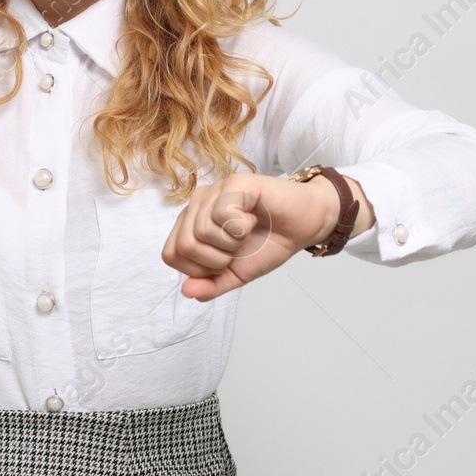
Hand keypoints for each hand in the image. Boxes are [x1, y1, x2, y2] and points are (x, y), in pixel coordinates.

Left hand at [162, 171, 348, 301]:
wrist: (304, 226)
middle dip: (216, 259)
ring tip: (246, 232)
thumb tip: (187, 291)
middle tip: (237, 248)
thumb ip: (211, 285)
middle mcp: (197, 204)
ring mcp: (215, 190)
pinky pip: (222, 214)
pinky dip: (242, 227)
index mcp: (191, 223)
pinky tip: (252, 219)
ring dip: (231, 243)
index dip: (199, 269)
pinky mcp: (235, 183)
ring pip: (201, 230)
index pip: (171, 254)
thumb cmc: (269, 243)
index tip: (225, 261)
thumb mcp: (236, 274)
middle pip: (183, 245)